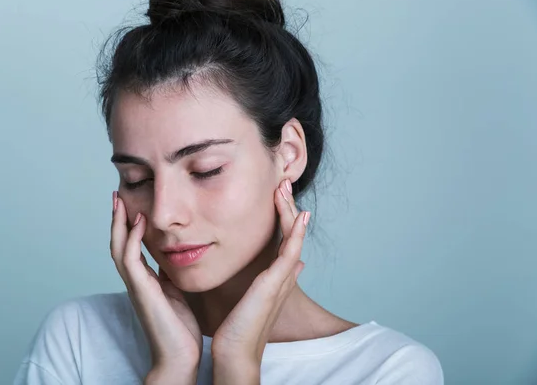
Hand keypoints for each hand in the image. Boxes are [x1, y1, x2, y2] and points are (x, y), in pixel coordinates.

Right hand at [110, 192, 201, 382]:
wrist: (179, 356)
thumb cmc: (179, 327)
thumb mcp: (177, 292)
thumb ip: (170, 275)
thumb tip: (174, 257)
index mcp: (144, 280)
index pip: (131, 247)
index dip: (128, 226)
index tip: (130, 204)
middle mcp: (136, 281)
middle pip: (118, 243)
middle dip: (117, 219)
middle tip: (116, 195)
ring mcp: (135, 286)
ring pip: (119, 248)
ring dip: (118, 224)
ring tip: (119, 201)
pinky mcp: (141, 291)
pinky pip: (131, 259)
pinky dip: (132, 239)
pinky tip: (139, 222)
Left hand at [211, 180, 308, 375]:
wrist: (235, 353)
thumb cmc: (235, 329)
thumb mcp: (248, 298)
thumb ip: (262, 282)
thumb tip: (284, 268)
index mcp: (273, 277)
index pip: (281, 240)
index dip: (281, 217)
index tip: (275, 196)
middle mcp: (281, 276)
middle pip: (289, 234)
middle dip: (288, 208)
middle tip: (284, 183)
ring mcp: (280, 279)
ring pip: (292, 237)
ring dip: (291, 212)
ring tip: (287, 188)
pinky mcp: (275, 284)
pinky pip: (290, 252)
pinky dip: (297, 233)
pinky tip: (301, 216)